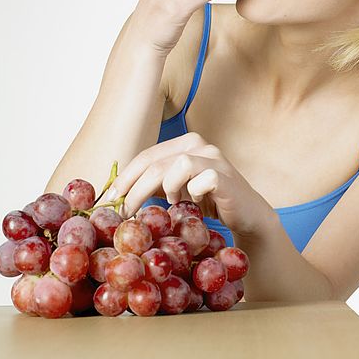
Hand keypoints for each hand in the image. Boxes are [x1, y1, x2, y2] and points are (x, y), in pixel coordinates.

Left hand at [108, 132, 276, 237]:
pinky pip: (200, 181)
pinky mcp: (225, 176)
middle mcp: (200, 145)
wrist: (247, 215)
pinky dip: (192, 195)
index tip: (110, 200)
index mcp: (184, 143)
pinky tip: (196, 204)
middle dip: (134, 189)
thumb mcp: (176, 189)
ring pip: (176, 166)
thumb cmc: (208, 202)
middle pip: (155, 162)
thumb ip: (154, 184)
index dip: (125, 178)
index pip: (146, 156)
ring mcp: (214, 158)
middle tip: (125, 212)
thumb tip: (116, 193)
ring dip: (167, 190)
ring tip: (172, 204)